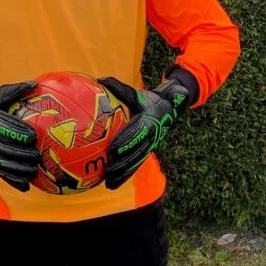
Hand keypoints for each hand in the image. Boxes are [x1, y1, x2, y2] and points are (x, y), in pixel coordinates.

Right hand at [0, 81, 40, 191]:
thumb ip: (15, 90)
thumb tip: (35, 83)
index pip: (1, 126)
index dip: (16, 132)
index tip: (32, 135)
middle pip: (1, 147)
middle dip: (20, 153)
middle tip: (37, 155)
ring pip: (0, 162)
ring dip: (17, 169)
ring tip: (33, 171)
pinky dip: (12, 180)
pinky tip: (26, 186)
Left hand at [97, 75, 192, 189]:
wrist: (169, 107)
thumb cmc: (147, 99)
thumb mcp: (135, 92)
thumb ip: (117, 87)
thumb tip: (97, 81)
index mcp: (148, 120)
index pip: (136, 133)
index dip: (125, 143)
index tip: (112, 151)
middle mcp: (151, 136)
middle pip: (136, 153)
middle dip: (122, 163)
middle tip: (108, 171)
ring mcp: (150, 146)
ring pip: (136, 162)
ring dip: (123, 174)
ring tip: (109, 182)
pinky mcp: (147, 152)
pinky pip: (136, 165)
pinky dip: (125, 176)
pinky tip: (112, 184)